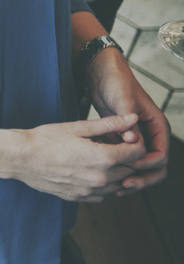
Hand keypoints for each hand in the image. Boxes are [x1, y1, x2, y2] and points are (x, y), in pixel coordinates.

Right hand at [14, 115, 152, 200]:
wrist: (20, 157)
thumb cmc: (45, 139)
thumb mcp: (77, 127)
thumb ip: (108, 124)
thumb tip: (132, 118)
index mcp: (103, 158)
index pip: (137, 153)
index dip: (135, 143)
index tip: (125, 138)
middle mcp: (100, 178)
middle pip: (131, 170)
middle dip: (127, 158)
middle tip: (112, 146)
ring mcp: (90, 191)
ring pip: (119, 185)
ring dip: (116, 173)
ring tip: (100, 159)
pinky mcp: (80, 198)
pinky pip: (103, 195)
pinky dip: (102, 185)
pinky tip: (89, 172)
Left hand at [85, 47, 170, 189]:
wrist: (103, 75)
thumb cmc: (117, 83)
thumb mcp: (123, 99)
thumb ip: (127, 120)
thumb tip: (132, 141)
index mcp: (158, 127)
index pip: (160, 155)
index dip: (147, 164)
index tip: (130, 166)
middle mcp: (151, 136)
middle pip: (155, 167)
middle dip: (143, 178)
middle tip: (125, 186)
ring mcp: (139, 140)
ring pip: (141, 167)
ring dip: (132, 178)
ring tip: (116, 188)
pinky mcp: (123, 141)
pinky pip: (127, 161)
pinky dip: (120, 170)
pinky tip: (107, 177)